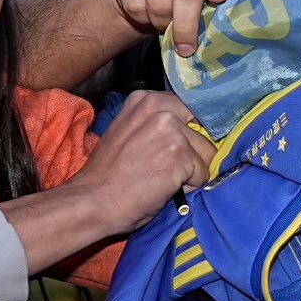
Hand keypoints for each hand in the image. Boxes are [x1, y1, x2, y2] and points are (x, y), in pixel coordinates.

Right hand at [76, 91, 215, 225]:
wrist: (93, 201)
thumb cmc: (108, 175)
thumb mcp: (129, 133)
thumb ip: (155, 125)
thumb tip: (189, 131)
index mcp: (145, 100)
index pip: (188, 108)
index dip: (187, 132)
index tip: (176, 148)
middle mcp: (160, 108)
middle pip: (201, 130)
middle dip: (192, 152)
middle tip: (164, 168)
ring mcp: (171, 129)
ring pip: (206, 153)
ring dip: (191, 171)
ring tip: (161, 179)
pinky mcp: (180, 153)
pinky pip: (203, 174)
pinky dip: (190, 186)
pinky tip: (164, 188)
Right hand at [111, 0, 241, 55]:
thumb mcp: (210, 0)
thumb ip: (218, 11)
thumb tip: (218, 40)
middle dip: (186, 24)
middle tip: (186, 48)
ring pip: (159, 1)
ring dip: (162, 22)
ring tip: (166, 22)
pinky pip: (136, 2)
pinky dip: (141, 16)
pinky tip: (148, 11)